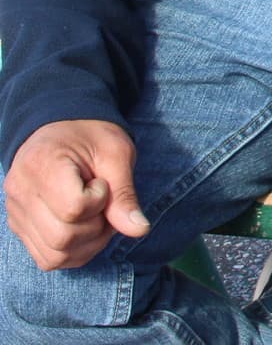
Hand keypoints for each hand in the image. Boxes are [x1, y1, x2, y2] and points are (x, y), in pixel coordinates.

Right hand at [4, 119, 149, 270]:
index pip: (73, 208)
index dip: (99, 201)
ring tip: (96, 216)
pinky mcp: (19, 227)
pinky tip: (84, 228)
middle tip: (104, 203)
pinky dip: (73, 252)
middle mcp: (20, 192)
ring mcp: (16, 213)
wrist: (62, 129)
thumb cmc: (91, 137)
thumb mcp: (116, 154)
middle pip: (62, 238)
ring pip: (54, 256)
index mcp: (41, 164)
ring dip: (87, 245)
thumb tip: (139, 230)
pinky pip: (47, 259)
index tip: (101, 182)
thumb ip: (124, 193)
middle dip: (96, 228)